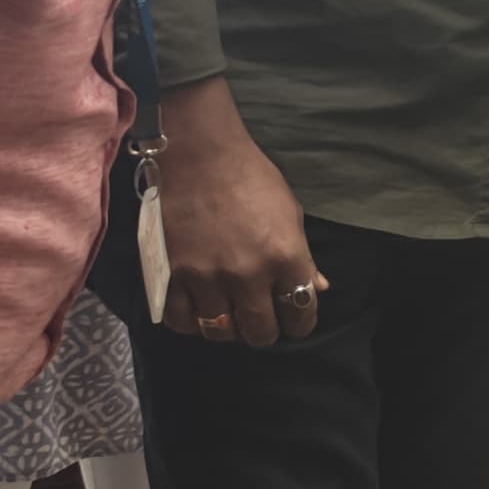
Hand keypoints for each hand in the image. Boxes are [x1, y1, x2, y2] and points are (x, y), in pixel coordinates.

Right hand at [154, 81, 325, 347]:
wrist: (198, 156)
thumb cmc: (251, 178)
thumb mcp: (290, 213)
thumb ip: (303, 257)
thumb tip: (318, 287)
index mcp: (285, 257)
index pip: (301, 313)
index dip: (301, 324)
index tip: (296, 322)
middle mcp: (247, 275)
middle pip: (259, 332)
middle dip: (265, 332)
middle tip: (262, 323)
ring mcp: (206, 278)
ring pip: (219, 332)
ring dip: (228, 329)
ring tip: (230, 317)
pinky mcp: (170, 276)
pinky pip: (181, 321)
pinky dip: (191, 323)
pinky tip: (198, 312)